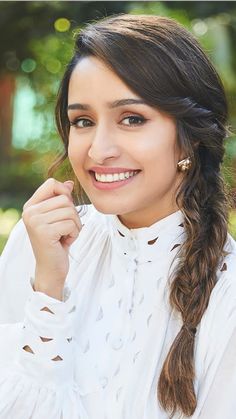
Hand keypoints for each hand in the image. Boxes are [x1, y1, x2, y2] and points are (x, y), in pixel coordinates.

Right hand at [22, 178, 81, 298]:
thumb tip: (69, 183)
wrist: (51, 268)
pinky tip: (65, 242)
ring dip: (75, 225)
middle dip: (73, 214)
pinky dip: (74, 234)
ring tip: (65, 235)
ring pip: (70, 211)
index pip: (51, 183)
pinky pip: (71, 224)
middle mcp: (30, 212)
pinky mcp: (44, 232)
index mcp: (31, 205)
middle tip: (65, 228)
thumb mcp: (59, 218)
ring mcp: (35, 222)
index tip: (66, 209)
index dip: (65, 193)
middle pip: (65, 198)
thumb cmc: (57, 242)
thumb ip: (61, 200)